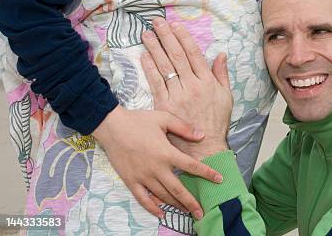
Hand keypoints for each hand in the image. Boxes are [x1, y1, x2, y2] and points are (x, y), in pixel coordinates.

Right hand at [92, 105, 221, 218]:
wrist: (112, 127)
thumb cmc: (139, 121)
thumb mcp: (164, 119)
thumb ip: (184, 128)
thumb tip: (201, 136)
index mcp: (167, 153)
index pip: (192, 166)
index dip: (207, 173)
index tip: (219, 180)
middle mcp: (156, 168)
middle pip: (178, 190)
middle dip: (192, 202)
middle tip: (202, 212)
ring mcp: (143, 177)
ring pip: (163, 196)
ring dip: (176, 205)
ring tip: (187, 211)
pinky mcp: (131, 181)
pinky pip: (143, 199)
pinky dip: (152, 208)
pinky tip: (161, 213)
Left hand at [141, 18, 232, 159]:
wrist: (205, 148)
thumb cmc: (216, 123)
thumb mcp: (226, 97)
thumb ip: (222, 74)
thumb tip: (221, 55)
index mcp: (207, 81)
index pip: (194, 54)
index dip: (184, 38)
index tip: (176, 25)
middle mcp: (192, 85)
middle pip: (177, 56)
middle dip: (166, 37)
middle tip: (157, 22)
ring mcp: (178, 95)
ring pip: (165, 67)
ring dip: (155, 48)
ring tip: (146, 34)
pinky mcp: (165, 106)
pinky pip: (156, 83)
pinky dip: (149, 68)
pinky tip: (144, 56)